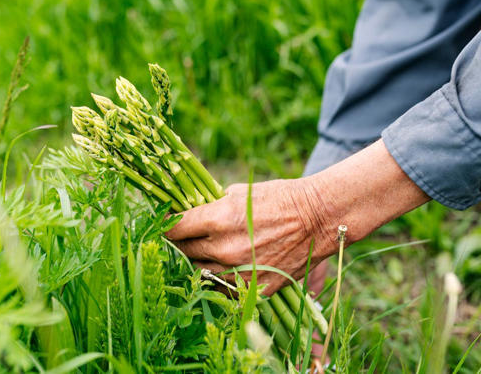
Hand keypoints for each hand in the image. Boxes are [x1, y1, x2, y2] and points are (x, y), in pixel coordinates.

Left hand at [166, 139, 429, 294]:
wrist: (318, 219)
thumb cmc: (279, 198)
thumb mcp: (239, 192)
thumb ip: (212, 205)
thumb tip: (189, 210)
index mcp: (216, 218)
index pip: (172, 229)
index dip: (164, 228)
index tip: (162, 227)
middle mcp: (223, 247)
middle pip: (183, 253)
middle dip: (181, 245)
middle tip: (185, 239)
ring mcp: (238, 271)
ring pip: (200, 274)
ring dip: (199, 264)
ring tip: (207, 254)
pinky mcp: (254, 288)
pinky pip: (224, 289)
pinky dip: (221, 281)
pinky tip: (226, 269)